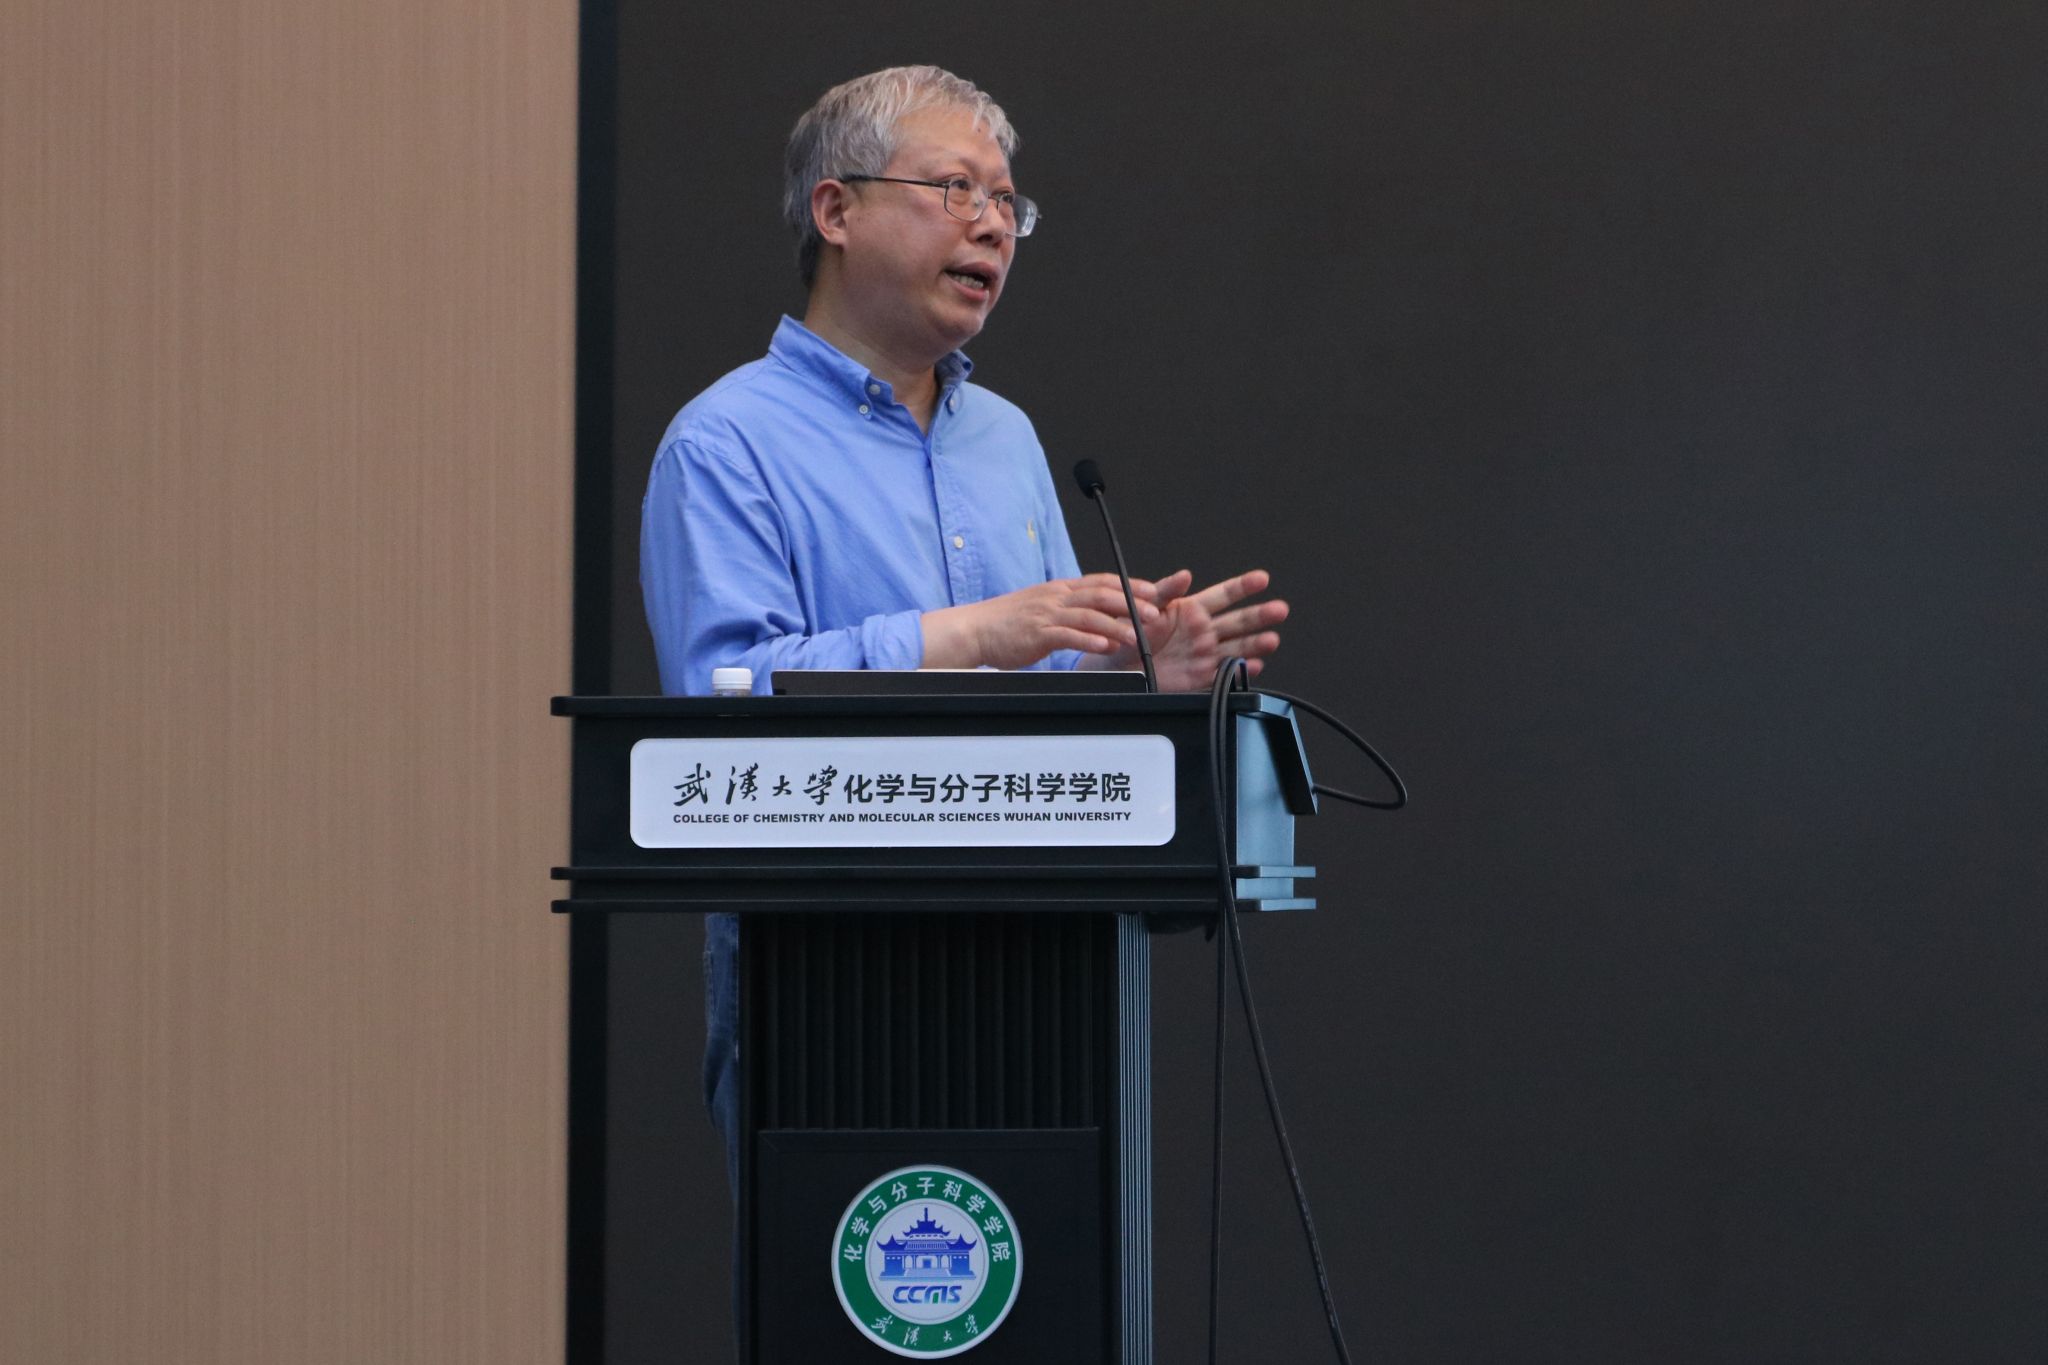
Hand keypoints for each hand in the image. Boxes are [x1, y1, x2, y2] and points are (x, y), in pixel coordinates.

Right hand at [920, 573, 1160, 669]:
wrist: (975, 629)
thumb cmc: (1008, 623)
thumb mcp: (1042, 608)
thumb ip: (1069, 610)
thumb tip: (1097, 619)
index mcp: (1060, 589)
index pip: (1101, 582)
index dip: (1129, 586)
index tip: (1152, 593)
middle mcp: (1056, 597)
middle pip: (1101, 595)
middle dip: (1132, 603)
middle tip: (1154, 614)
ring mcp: (1047, 614)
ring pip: (1089, 615)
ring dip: (1116, 625)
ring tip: (1136, 635)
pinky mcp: (1037, 633)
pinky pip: (1068, 635)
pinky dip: (1089, 639)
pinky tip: (1105, 645)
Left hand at [1104, 568, 1287, 690]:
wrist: (1115, 666)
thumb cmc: (1127, 632)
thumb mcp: (1142, 607)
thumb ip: (1164, 592)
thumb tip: (1184, 575)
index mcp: (1192, 610)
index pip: (1224, 595)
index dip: (1243, 586)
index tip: (1261, 579)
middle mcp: (1203, 631)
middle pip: (1238, 621)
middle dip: (1260, 615)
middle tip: (1279, 609)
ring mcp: (1205, 654)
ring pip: (1238, 647)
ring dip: (1256, 644)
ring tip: (1271, 639)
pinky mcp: (1201, 676)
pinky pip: (1224, 674)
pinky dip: (1240, 671)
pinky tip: (1253, 665)